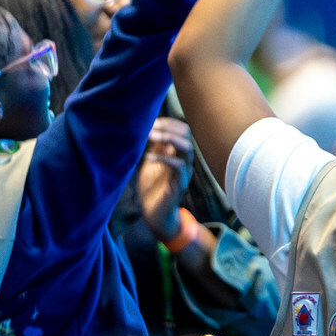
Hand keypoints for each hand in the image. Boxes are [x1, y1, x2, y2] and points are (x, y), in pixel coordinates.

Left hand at [138, 117, 194, 238]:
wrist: (154, 215)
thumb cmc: (151, 188)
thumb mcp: (150, 163)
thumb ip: (154, 148)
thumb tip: (150, 128)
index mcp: (177, 153)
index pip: (181, 129)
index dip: (167, 122)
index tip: (150, 120)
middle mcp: (184, 160)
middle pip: (186, 134)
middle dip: (169, 126)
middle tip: (151, 126)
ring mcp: (184, 172)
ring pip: (186, 148)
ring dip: (169, 138)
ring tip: (151, 136)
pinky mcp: (180, 184)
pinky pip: (178, 166)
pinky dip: (164, 158)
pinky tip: (148, 157)